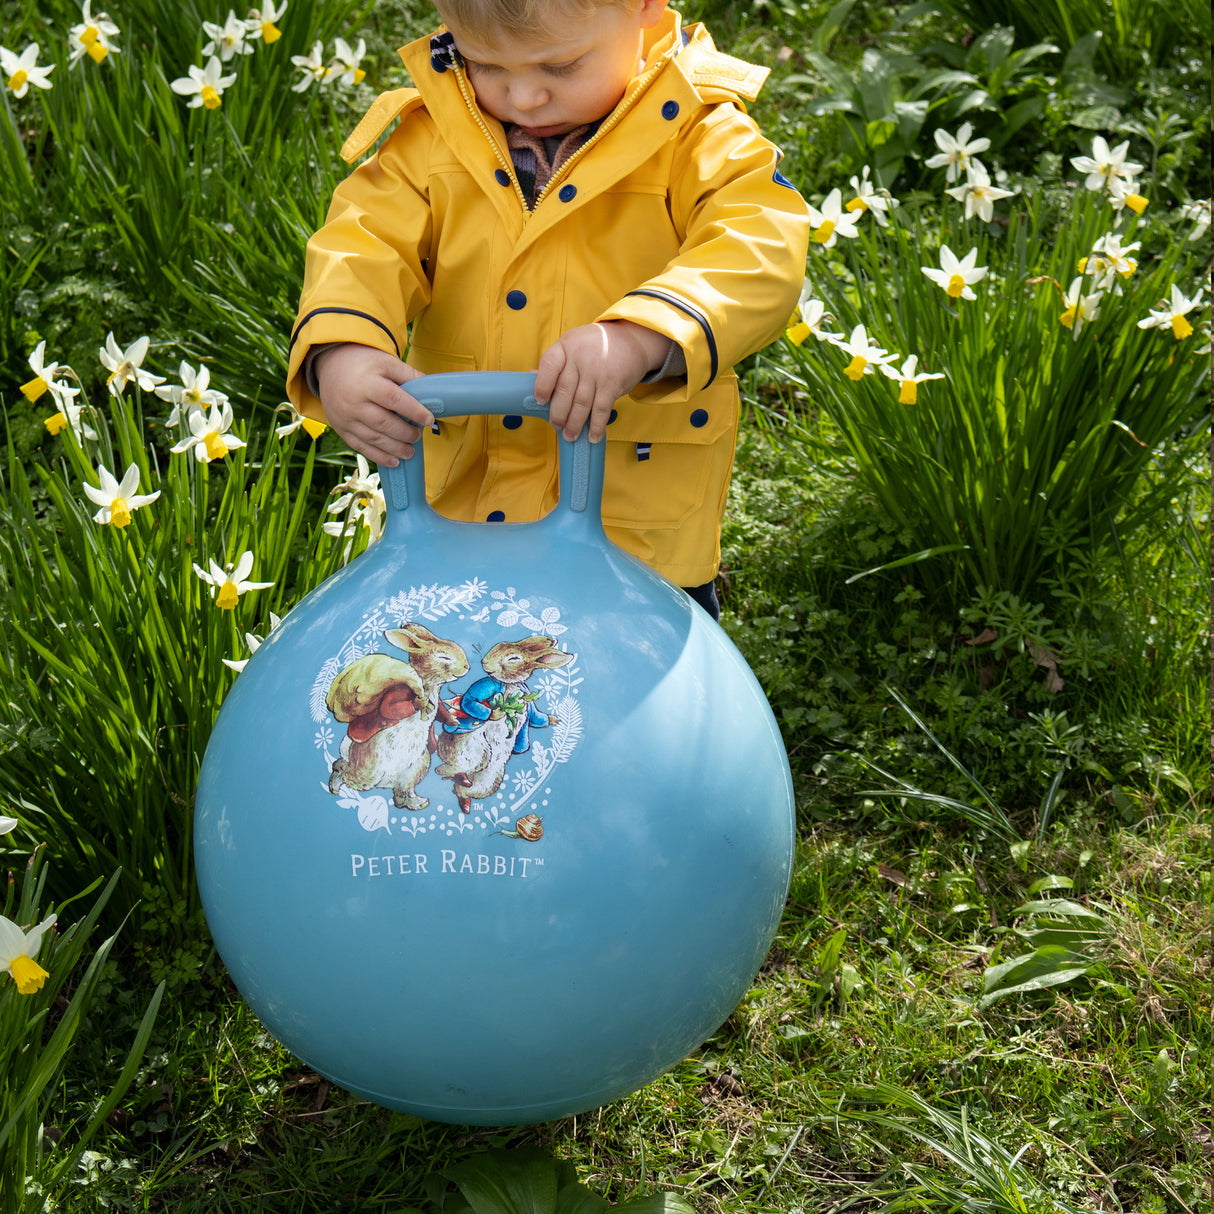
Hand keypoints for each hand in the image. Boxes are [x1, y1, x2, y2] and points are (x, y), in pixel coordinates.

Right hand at [313, 343, 432, 466]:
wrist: (331, 365)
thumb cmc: (363, 364)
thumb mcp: (386, 362)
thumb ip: (409, 376)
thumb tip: (434, 392)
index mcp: (366, 383)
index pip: (393, 399)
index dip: (413, 411)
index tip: (429, 419)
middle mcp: (353, 402)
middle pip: (383, 423)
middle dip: (405, 433)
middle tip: (418, 436)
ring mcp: (345, 418)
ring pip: (373, 438)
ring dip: (395, 449)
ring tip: (410, 451)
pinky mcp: (341, 429)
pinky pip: (360, 447)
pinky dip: (378, 457)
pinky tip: (394, 461)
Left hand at [534, 321, 669, 442]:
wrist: (631, 340)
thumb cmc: (595, 346)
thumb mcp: (573, 345)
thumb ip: (555, 362)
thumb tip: (531, 375)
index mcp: (565, 347)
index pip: (548, 365)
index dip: (542, 385)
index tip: (539, 401)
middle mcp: (580, 358)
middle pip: (564, 390)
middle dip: (558, 413)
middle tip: (556, 425)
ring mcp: (597, 371)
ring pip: (581, 403)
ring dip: (575, 423)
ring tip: (570, 435)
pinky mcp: (612, 384)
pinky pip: (601, 409)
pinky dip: (596, 425)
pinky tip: (592, 436)